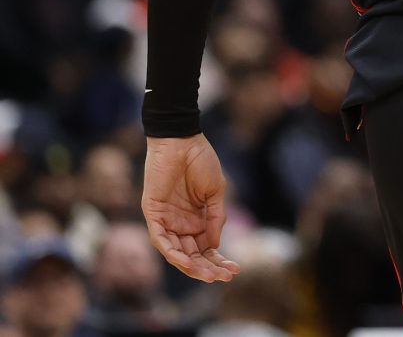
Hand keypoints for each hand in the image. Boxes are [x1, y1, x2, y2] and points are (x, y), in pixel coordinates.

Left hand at [142, 135, 240, 282]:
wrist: (182, 141)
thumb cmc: (201, 161)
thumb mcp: (216, 192)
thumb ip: (215, 218)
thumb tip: (215, 246)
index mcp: (197, 218)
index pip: (206, 247)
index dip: (219, 259)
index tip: (235, 269)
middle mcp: (180, 223)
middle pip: (192, 253)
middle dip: (207, 267)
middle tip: (223, 277)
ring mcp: (166, 220)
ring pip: (176, 251)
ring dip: (191, 265)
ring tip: (208, 274)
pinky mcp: (153, 213)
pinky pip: (160, 239)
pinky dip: (172, 251)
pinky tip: (186, 260)